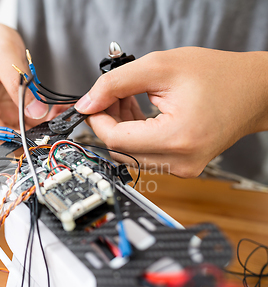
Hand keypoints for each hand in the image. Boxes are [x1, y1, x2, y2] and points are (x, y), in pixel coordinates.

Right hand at [0, 17, 66, 144]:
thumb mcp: (3, 58)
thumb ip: (19, 85)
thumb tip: (36, 111)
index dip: (15, 138)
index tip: (38, 136)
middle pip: (10, 137)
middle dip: (34, 133)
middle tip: (57, 127)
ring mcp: (0, 114)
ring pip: (25, 131)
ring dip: (44, 126)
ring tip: (62, 116)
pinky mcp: (14, 109)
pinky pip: (32, 119)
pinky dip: (47, 116)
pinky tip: (60, 110)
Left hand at [75, 47, 267, 176]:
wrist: (254, 90)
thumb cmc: (217, 76)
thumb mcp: (159, 67)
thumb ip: (115, 84)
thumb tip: (87, 103)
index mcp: (177, 138)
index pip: (116, 140)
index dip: (97, 120)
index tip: (92, 103)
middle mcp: (181, 161)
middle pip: (120, 150)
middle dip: (108, 122)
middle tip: (111, 96)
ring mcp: (183, 168)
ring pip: (130, 154)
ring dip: (121, 128)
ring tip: (127, 100)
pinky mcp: (183, 167)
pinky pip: (145, 155)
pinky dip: (135, 135)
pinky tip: (138, 113)